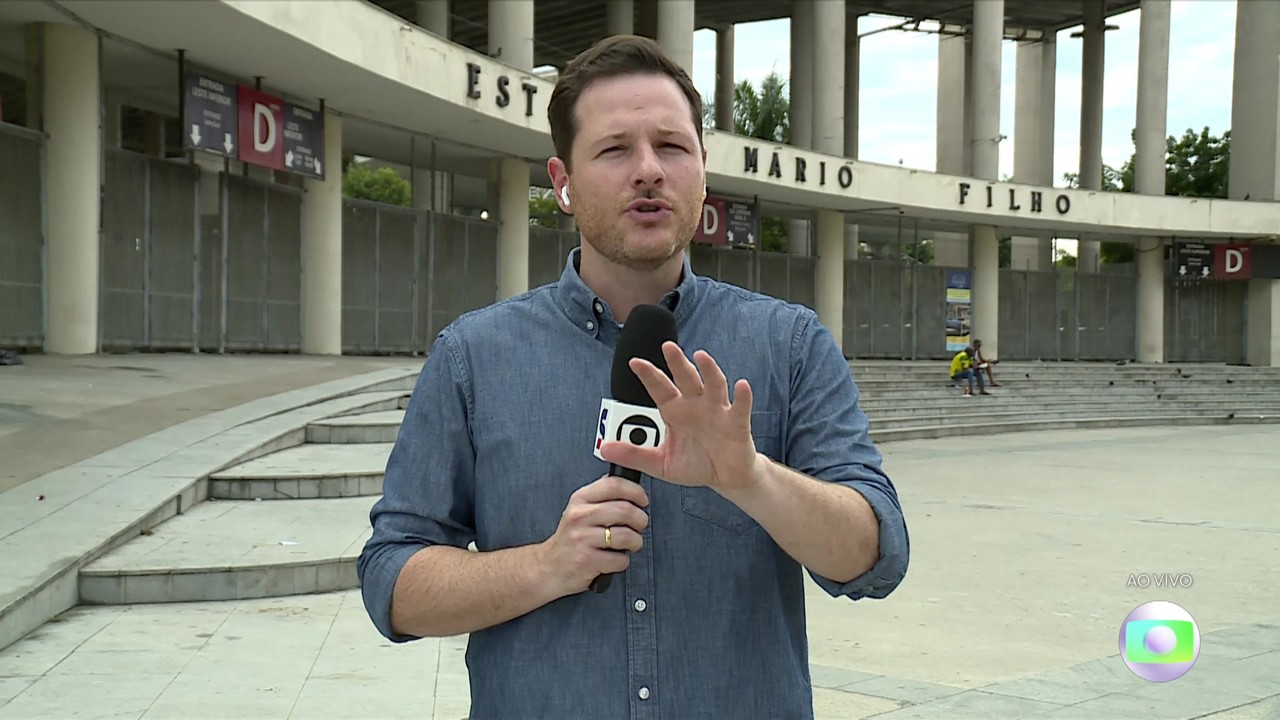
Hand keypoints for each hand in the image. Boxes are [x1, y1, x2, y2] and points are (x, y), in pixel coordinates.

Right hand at [538, 475, 649, 596]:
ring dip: (636, 542)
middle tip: (639, 526)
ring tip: (629, 545)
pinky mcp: (586, 560)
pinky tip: (613, 559)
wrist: (547, 568)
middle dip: (640, 520)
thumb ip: (600, 496)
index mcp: (580, 499)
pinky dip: (622, 562)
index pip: (614, 484)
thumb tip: (627, 485)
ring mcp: (582, 538)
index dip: (636, 491)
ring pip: (627, 536)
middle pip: (625, 510)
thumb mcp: (579, 510)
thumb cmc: (571, 539)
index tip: (643, 501)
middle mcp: (579, 515)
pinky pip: (620, 559)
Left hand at [599, 341, 760, 493]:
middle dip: (677, 362)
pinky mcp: (737, 424)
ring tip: (702, 357)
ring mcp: (717, 412)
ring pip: (713, 385)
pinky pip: (739, 408)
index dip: (648, 375)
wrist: (725, 478)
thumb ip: (634, 454)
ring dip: (709, 370)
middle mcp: (696, 405)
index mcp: (675, 411)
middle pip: (686, 378)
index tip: (634, 362)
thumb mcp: (660, 463)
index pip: (660, 388)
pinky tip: (741, 385)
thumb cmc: (695, 464)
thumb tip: (604, 449)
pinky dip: (742, 396)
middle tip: (667, 347)